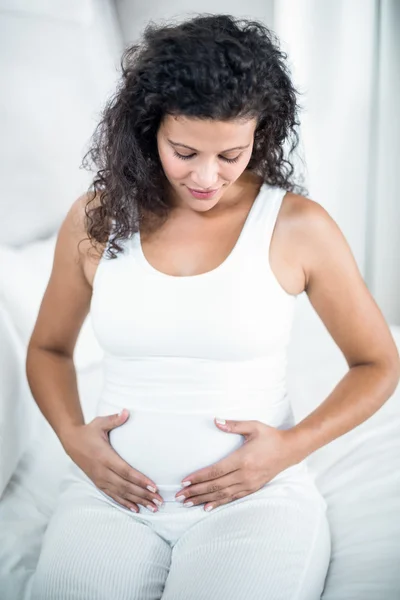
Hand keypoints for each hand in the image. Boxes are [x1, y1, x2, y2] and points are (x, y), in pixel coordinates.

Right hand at [62, 409, 164, 512]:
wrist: (71, 442)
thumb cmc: (88, 431)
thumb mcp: (100, 423)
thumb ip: (114, 419)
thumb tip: (127, 412)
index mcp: (105, 457)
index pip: (126, 471)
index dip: (140, 480)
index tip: (153, 486)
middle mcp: (103, 471)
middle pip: (126, 486)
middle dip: (143, 495)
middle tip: (159, 501)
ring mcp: (100, 479)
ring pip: (121, 493)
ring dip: (137, 501)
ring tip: (152, 508)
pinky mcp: (98, 483)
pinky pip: (113, 496)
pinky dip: (125, 503)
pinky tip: (136, 509)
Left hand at [175, 418, 296, 510]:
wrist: (290, 450)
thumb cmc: (270, 436)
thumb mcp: (253, 426)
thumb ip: (233, 424)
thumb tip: (215, 420)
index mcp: (242, 459)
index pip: (215, 471)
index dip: (199, 477)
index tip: (184, 480)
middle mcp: (245, 474)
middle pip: (215, 486)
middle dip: (196, 491)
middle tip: (179, 496)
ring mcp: (249, 483)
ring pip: (222, 494)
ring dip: (203, 499)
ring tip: (188, 503)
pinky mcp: (252, 488)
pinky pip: (232, 497)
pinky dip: (218, 503)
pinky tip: (207, 507)